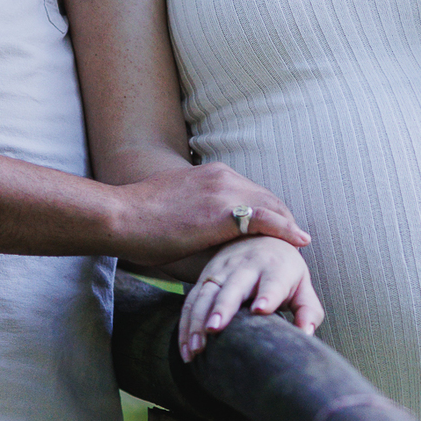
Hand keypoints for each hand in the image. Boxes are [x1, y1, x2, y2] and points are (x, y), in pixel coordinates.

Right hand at [110, 162, 309, 267]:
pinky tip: (300, 242)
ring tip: (298, 248)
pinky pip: (267, 220)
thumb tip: (196, 226)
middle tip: (295, 242)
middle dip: (283, 220)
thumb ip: (195, 209)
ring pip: (272, 207)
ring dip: (288, 228)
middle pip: (268, 198)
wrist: (120, 216)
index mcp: (212, 173)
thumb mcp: (174, 204)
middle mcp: (223, 176)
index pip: (253, 192)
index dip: (269, 212)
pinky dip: (287, 230)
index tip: (276, 230)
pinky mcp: (223, 213)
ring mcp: (224, 192)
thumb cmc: (138, 218)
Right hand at [178, 237, 323, 361]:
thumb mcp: (303, 286)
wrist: (261, 237)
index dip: (267, 295)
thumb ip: (308, 311)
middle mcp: (247, 266)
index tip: (260, 310)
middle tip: (215, 328)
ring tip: (196, 347)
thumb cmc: (285, 271)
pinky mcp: (205, 277)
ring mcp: (222, 270)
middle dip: (223, 306)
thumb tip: (306, 334)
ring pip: (207, 294)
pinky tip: (187, 348)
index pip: (272, 283)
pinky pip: (192, 301)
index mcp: (275, 269)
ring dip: (198, 320)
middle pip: (234, 287)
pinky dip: (186, 324)